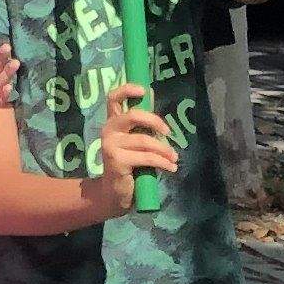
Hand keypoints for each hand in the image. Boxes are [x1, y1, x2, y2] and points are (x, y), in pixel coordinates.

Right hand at [88, 82, 179, 202]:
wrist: (114, 193)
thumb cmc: (128, 165)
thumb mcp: (134, 142)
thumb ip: (141, 126)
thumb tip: (153, 102)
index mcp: (112, 122)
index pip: (113, 98)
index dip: (127, 90)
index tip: (144, 90)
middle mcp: (108, 130)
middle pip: (133, 115)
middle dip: (155, 121)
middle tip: (168, 131)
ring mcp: (111, 145)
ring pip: (145, 140)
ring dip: (164, 149)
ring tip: (174, 158)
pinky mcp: (117, 160)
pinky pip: (147, 157)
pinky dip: (163, 162)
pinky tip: (171, 168)